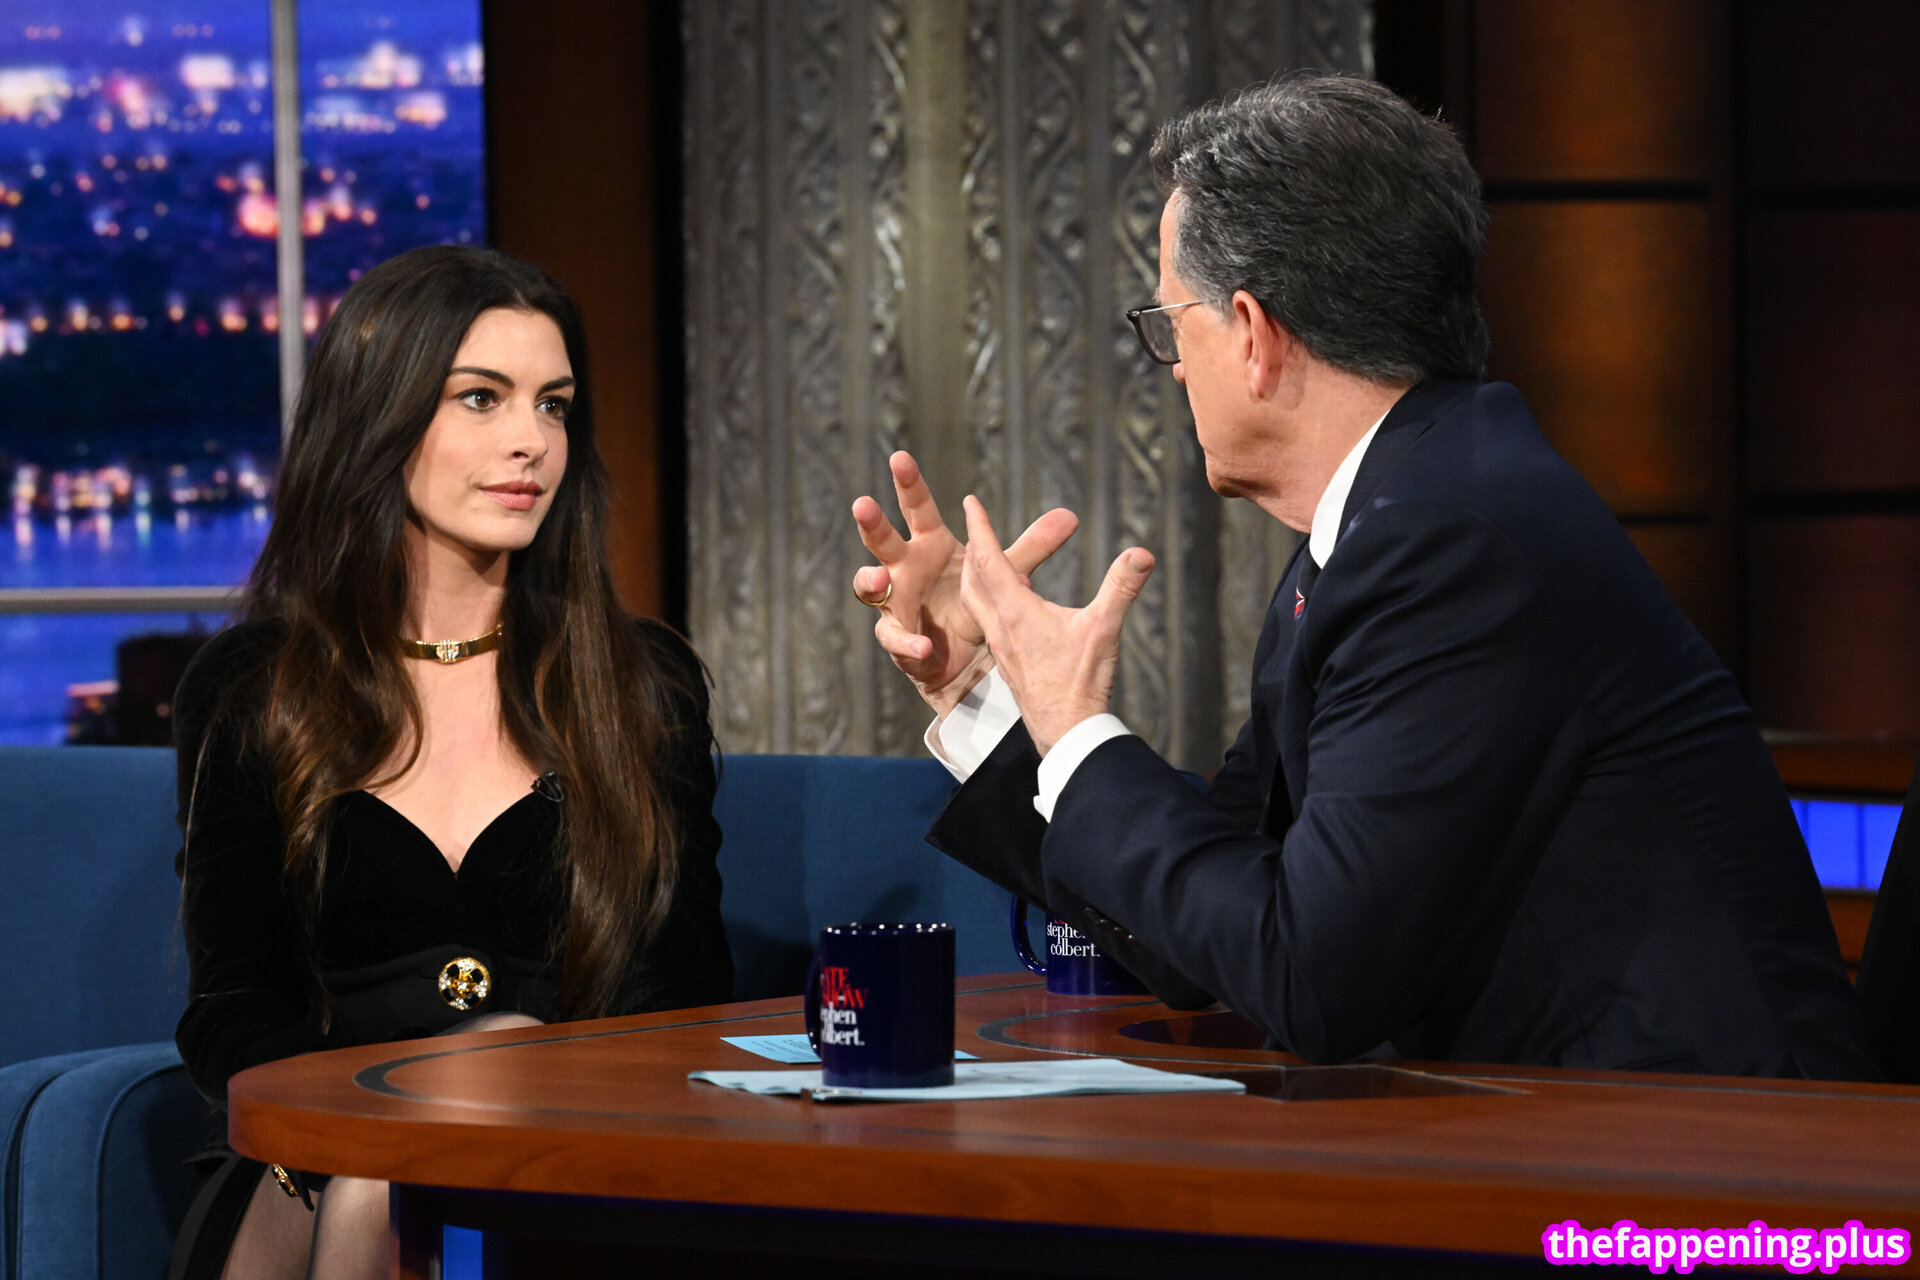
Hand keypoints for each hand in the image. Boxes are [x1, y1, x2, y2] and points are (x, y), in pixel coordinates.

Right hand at [852, 451, 1076, 714]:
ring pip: (869, 585)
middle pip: (882, 540)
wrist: (967, 658)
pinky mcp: (898, 637)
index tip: (900, 456)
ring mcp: (896, 601)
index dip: (908, 484)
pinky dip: (908, 641)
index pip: (917, 508)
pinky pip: (895, 637)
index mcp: (930, 544)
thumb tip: (1070, 515)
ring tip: (882, 580)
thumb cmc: (975, 603)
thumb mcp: (1005, 574)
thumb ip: (1032, 546)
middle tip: (863, 503)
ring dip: (871, 581)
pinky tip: (923, 645)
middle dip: (871, 522)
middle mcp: (906, 568)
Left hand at [958, 494, 1153, 753]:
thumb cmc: (1081, 682)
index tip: (970, 501)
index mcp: (1016, 611)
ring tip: (984, 561)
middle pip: (972, 578)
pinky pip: (987, 623)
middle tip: (974, 526)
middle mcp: (1000, 626)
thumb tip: (1142, 554)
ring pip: (976, 602)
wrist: (1065, 732)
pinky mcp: (1007, 663)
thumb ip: (1121, 587)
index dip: (981, 527)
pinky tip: (1005, 606)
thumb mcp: (1104, 629)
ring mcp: (1000, 647)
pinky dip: (986, 602)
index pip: (991, 558)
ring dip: (975, 576)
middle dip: (973, 548)